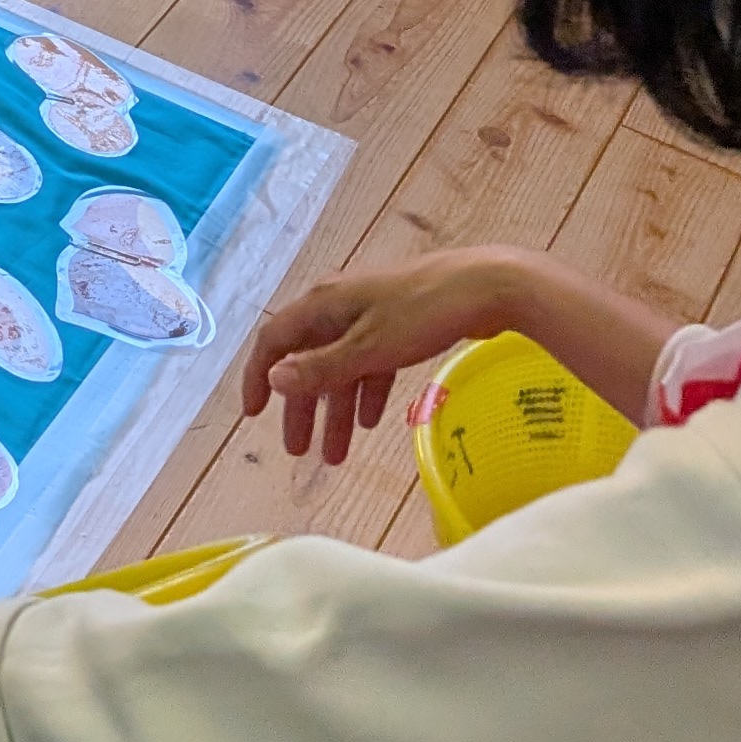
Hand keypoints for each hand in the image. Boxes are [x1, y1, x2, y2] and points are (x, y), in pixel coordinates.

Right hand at [241, 248, 519, 463]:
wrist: (487, 287)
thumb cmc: (423, 312)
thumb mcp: (369, 347)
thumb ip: (321, 366)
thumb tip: (274, 379)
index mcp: (323, 304)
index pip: (274, 340)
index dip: (258, 376)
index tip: (253, 414)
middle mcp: (339, 306)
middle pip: (307, 360)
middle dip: (302, 407)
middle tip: (297, 450)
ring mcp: (371, 314)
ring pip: (341, 368)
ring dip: (335, 410)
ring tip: (334, 454)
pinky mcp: (399, 324)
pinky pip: (369, 364)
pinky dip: (365, 392)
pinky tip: (368, 421)